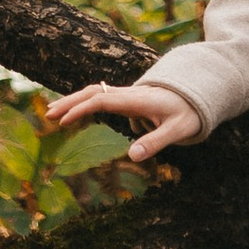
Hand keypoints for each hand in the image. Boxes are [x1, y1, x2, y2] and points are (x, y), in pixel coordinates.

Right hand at [43, 79, 203, 165]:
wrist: (200, 94)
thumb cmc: (189, 113)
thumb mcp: (178, 130)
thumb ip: (156, 141)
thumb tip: (132, 156)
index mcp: (137, 100)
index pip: (102, 100)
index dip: (81, 109)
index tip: (63, 121)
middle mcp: (129, 94)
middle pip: (93, 92)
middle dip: (69, 102)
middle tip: (48, 115)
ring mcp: (128, 95)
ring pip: (95, 92)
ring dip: (74, 100)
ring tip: (53, 113)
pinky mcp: (129, 99)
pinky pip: (101, 97)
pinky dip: (84, 102)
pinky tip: (75, 112)